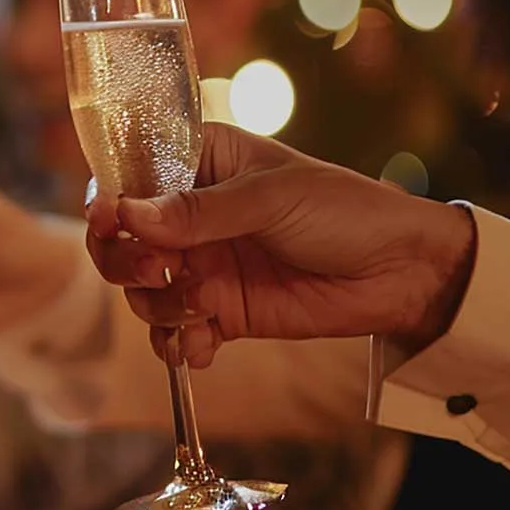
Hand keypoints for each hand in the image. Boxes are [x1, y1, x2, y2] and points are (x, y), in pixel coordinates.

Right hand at [84, 123, 477, 366]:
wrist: (403, 274)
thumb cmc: (345, 210)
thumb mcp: (271, 198)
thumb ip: (200, 211)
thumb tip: (129, 215)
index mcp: (199, 163)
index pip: (127, 176)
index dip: (107, 200)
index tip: (108, 220)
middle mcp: (189, 215)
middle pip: (120, 240)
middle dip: (125, 261)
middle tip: (158, 271)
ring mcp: (202, 264)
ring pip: (140, 291)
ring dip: (157, 306)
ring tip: (201, 307)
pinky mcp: (220, 311)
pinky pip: (175, 332)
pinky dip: (180, 344)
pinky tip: (205, 347)